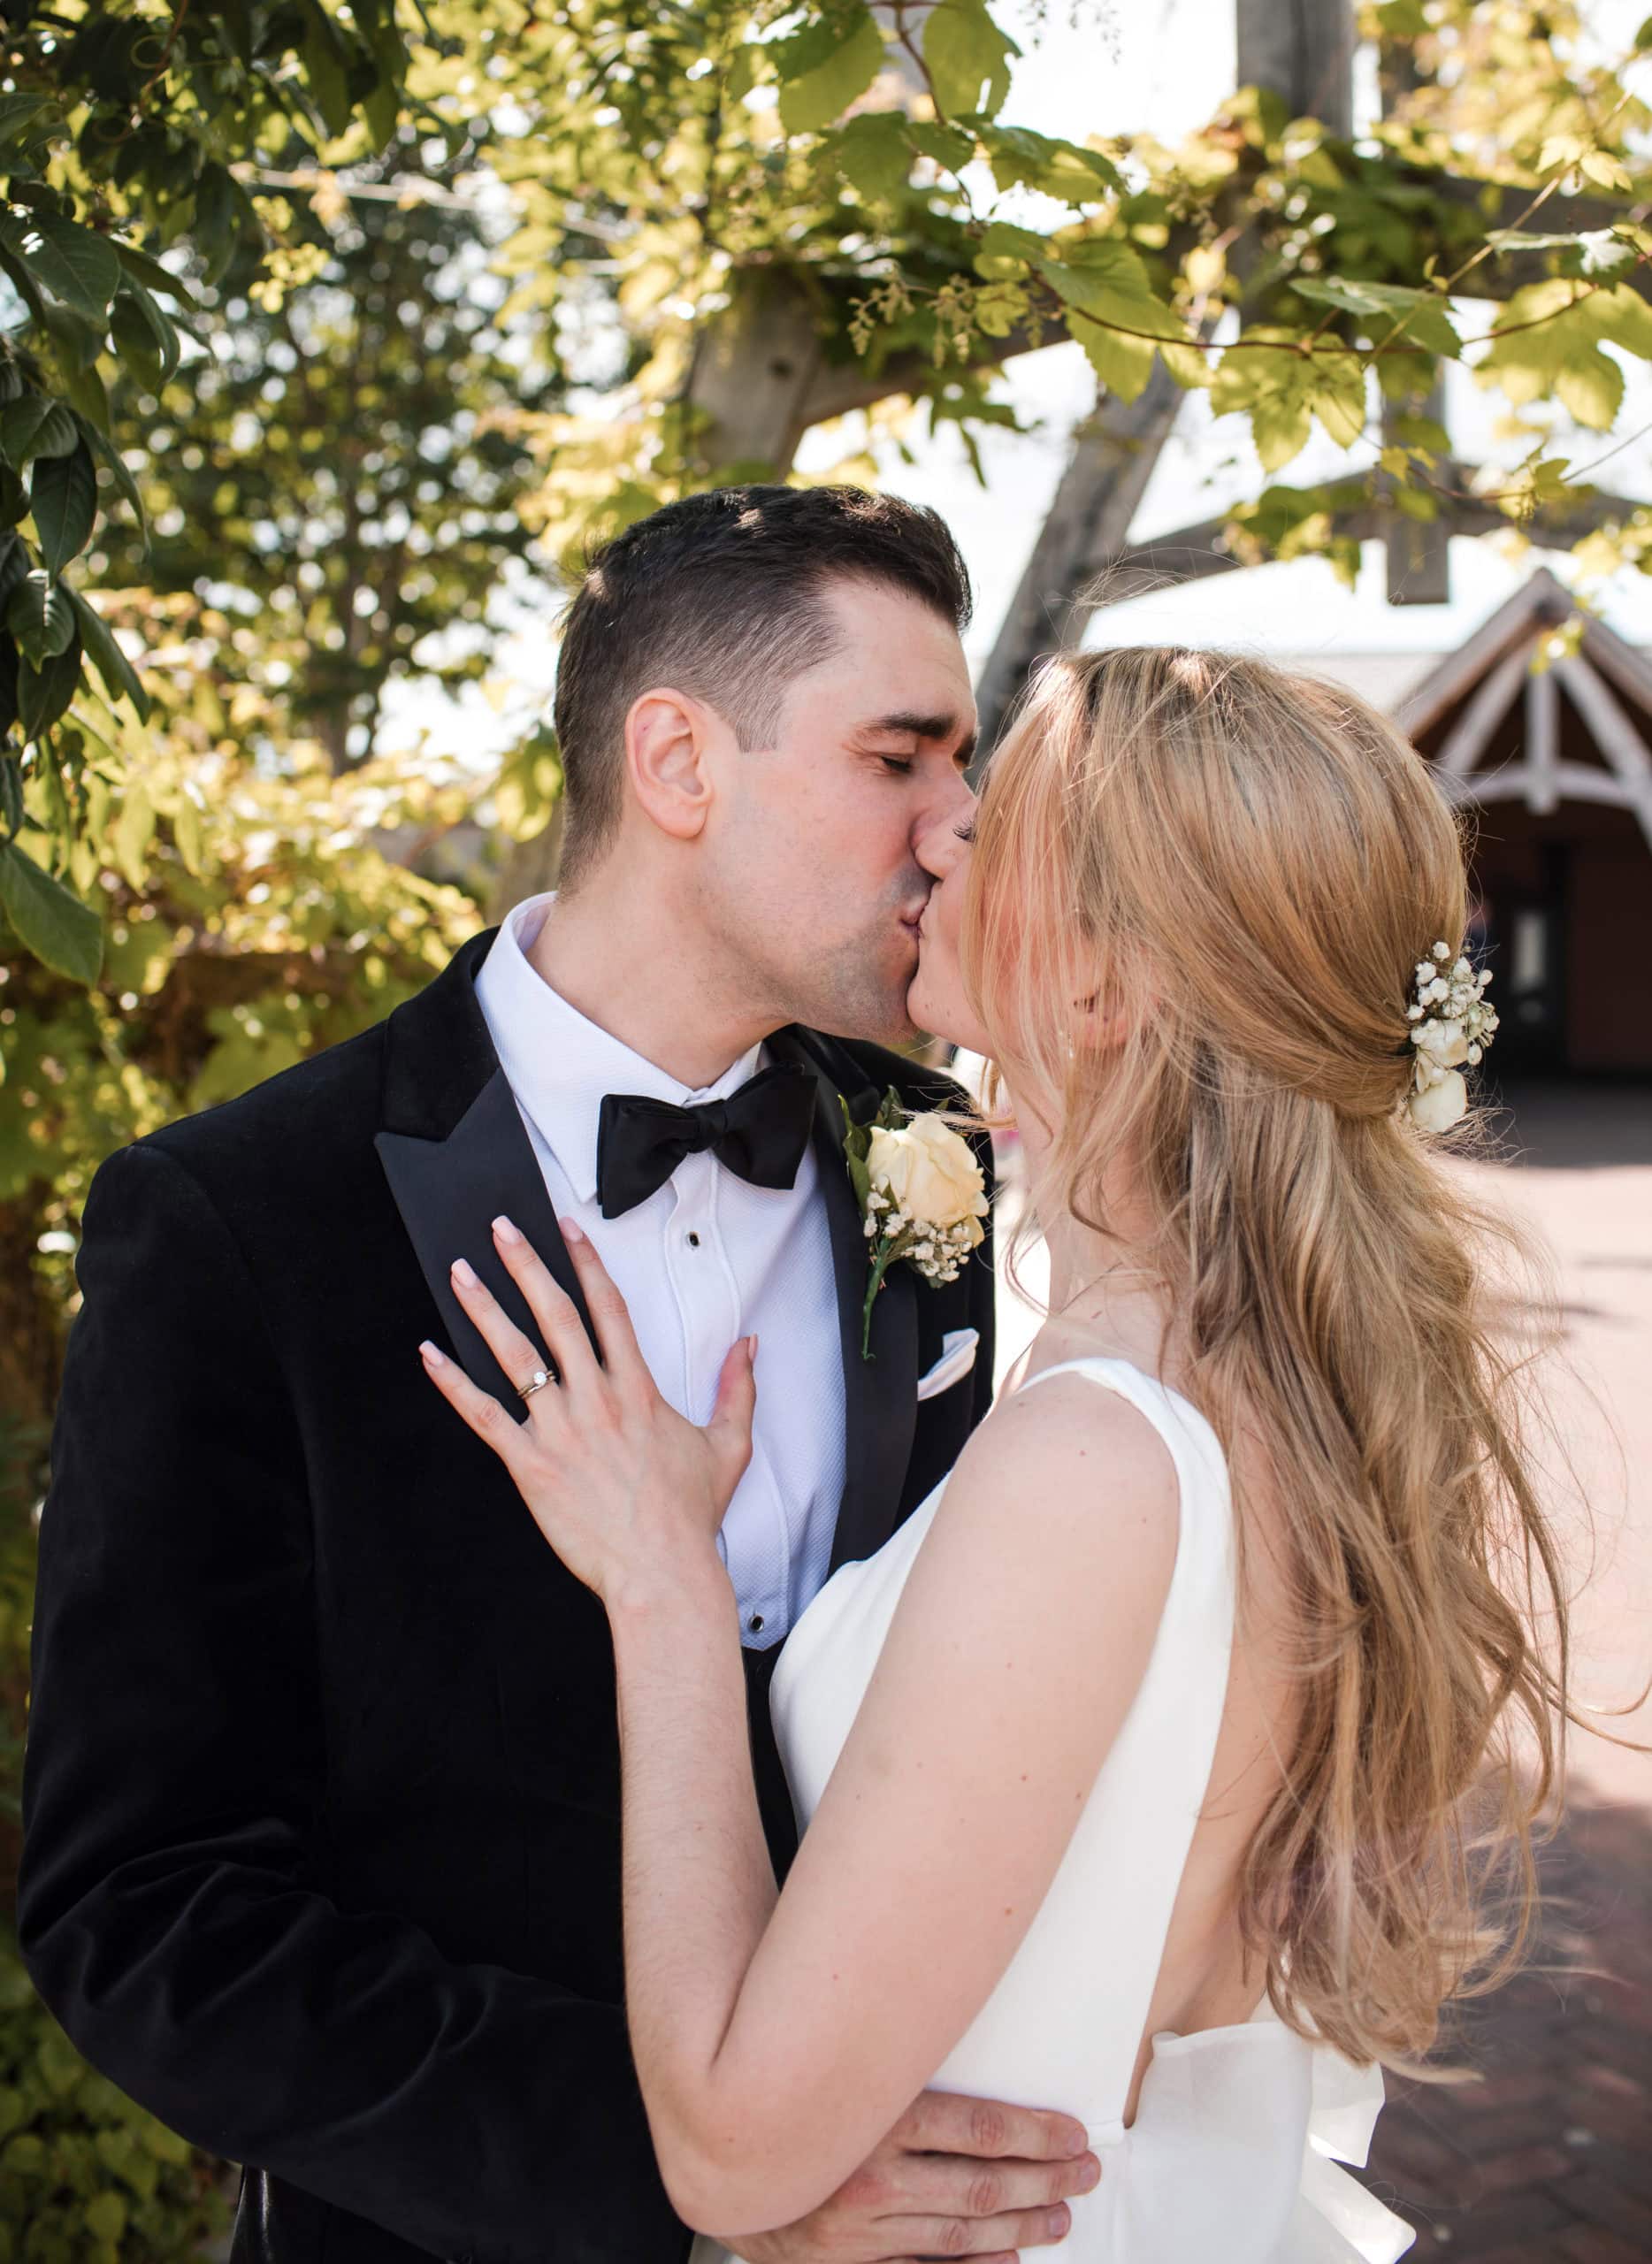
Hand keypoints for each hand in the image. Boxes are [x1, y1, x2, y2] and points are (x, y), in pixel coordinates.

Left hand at [419, 1214, 755, 1604]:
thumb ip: (738, 1389)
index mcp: (637, 1390)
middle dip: (526, 1266)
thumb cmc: (689, 1517)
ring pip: (515, 1356)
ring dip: (485, 1309)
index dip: (586, 1262)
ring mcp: (558, 1430)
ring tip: (461, 1273)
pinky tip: (431, 1354)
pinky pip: (482, 1416)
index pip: (608, 1308)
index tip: (567, 1229)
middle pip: (555, 1316)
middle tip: (501, 1230)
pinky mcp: (529, 1465)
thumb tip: (750, 1345)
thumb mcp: (729, 1447)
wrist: (660, 1572)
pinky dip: (453, 1383)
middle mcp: (595, 1400)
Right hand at [704, 2091, 1100, 2262]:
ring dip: (1023, 2225)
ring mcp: (863, 2233)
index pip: (980, 2130)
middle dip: (1046, 2180)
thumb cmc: (792, 2102)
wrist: (722, 2165)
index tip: (1073, 2133)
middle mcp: (872, 2180)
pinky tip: (1009, 2260)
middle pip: (984, 2186)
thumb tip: (958, 2037)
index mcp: (876, 2120)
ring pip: (965, 2232)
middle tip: (1086, 2172)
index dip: (1037, 2134)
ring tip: (1061, 2215)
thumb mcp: (844, 2067)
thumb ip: (897, 2059)